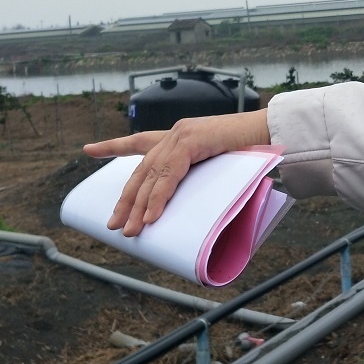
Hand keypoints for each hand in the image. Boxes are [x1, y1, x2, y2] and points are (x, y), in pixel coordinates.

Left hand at [84, 109, 269, 236]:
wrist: (274, 132)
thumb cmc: (254, 150)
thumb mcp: (220, 168)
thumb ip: (202, 181)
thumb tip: (195, 213)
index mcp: (181, 136)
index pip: (139, 141)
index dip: (113, 146)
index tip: (89, 149)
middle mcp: (176, 132)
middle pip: (141, 169)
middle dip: (126, 199)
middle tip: (114, 224)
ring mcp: (182, 134)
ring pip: (151, 175)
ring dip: (139, 207)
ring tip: (130, 230)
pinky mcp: (191, 141)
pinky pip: (168, 176)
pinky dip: (158, 198)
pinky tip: (151, 217)